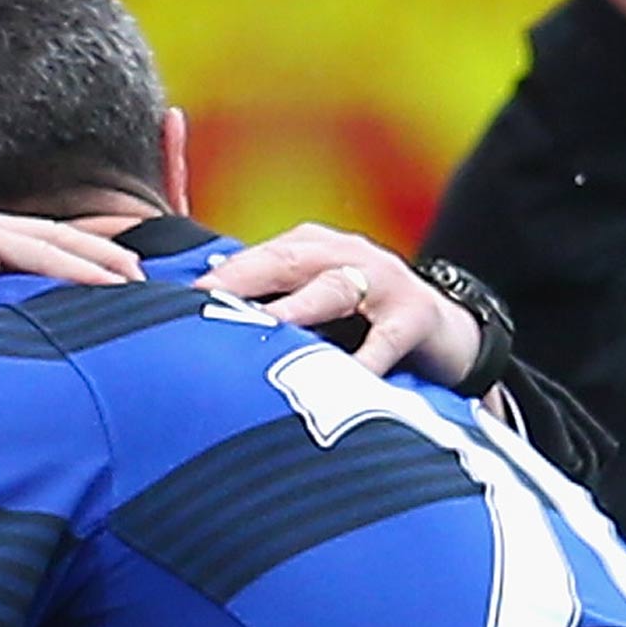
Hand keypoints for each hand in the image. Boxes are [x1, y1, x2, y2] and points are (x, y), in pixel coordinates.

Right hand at [0, 203, 144, 346]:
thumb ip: (4, 315)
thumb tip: (43, 338)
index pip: (40, 247)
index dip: (85, 261)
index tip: (123, 283)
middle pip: (53, 236)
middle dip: (103, 255)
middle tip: (142, 278)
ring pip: (49, 240)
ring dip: (98, 261)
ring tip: (135, 281)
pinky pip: (34, 252)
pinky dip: (74, 269)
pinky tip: (106, 285)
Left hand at [196, 223, 481, 383]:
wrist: (449, 330)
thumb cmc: (361, 321)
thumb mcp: (313, 300)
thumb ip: (266, 299)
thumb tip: (197, 307)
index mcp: (312, 247)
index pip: (257, 257)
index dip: (219, 276)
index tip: (175, 297)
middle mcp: (345, 255)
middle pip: (287, 263)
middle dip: (243, 280)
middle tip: (202, 302)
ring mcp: (384, 282)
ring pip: (333, 290)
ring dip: (296, 308)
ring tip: (263, 327)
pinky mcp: (415, 318)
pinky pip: (384, 341)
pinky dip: (362, 360)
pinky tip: (338, 379)